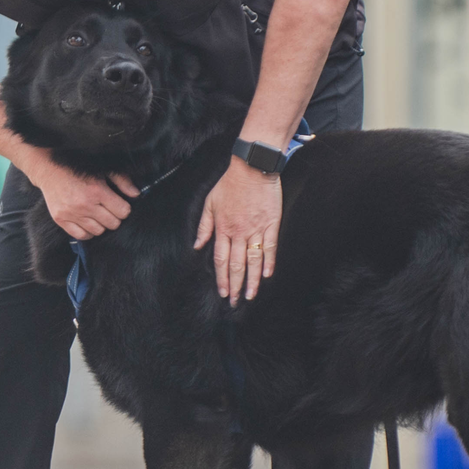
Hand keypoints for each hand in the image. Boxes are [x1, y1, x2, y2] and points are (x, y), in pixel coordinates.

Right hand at [33, 156, 137, 240]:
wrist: (50, 170)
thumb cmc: (79, 169)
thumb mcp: (103, 170)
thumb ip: (122, 181)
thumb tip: (136, 194)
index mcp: (97, 191)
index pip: (123, 212)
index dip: (124, 208)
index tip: (119, 204)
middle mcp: (85, 205)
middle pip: (112, 224)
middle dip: (114, 217)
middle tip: (109, 209)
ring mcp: (71, 214)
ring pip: (98, 231)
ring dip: (101, 225)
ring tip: (97, 214)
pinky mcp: (61, 220)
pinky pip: (81, 236)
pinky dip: (87, 232)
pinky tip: (88, 222)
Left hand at [194, 157, 281, 304]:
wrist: (252, 167)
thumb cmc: (230, 183)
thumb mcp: (210, 203)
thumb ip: (204, 226)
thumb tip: (197, 245)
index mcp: (223, 228)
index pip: (220, 259)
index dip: (221, 277)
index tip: (223, 291)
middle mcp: (238, 232)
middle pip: (236, 264)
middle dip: (236, 285)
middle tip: (236, 301)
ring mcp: (256, 228)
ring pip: (253, 260)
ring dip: (252, 280)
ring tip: (251, 295)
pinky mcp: (271, 223)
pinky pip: (270, 246)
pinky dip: (269, 261)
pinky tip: (267, 274)